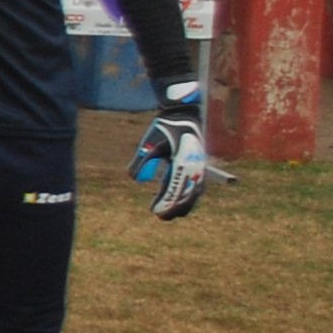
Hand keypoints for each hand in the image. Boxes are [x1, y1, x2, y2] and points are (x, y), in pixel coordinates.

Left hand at [132, 81, 209, 217]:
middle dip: (175, 208)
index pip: (174, 189)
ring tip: (171, 215)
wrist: (183, 114)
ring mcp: (199, 167)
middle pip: (188, 195)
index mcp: (182, 163)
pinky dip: (189, 196)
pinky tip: (179, 201)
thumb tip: (134, 178)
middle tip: (161, 218)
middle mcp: (194, 167)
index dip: (165, 202)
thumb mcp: (149, 143)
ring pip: (195, 193)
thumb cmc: (164, 128)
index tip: (155, 211)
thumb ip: (141, 161)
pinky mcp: (199, 165)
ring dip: (184, 205)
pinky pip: (197, 186)